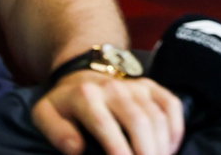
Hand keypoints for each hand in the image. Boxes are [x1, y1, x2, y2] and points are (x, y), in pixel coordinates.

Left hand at [31, 73, 184, 154]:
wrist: (82, 72)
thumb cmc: (65, 103)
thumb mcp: (45, 114)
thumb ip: (56, 132)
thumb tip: (76, 150)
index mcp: (86, 96)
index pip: (105, 126)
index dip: (117, 151)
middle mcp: (115, 88)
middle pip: (139, 122)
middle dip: (146, 152)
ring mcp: (136, 86)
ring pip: (157, 117)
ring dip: (161, 146)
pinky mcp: (152, 86)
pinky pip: (171, 106)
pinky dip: (175, 130)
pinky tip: (170, 149)